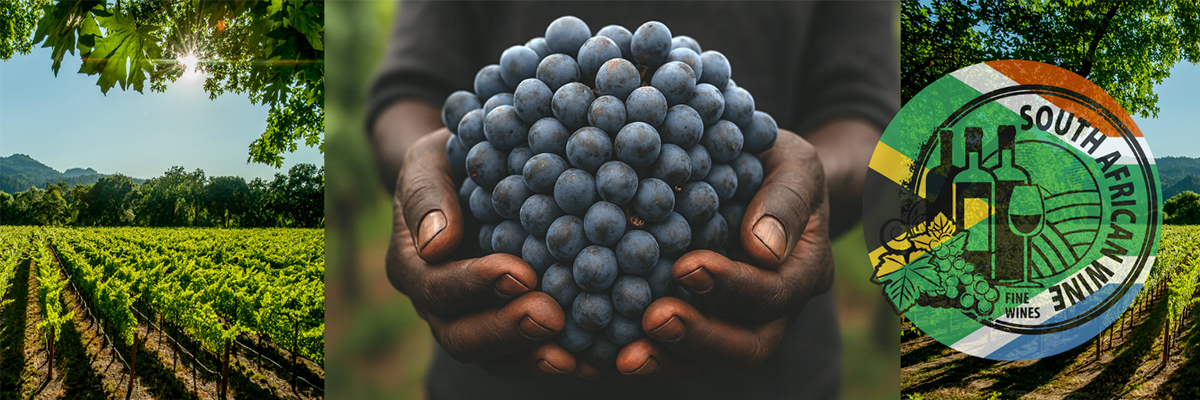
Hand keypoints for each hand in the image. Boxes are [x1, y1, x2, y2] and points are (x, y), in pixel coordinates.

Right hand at [385, 128, 575, 375]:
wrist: (474, 172)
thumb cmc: (450, 159)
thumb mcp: (430, 161)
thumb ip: (427, 195)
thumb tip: (436, 243)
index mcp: (412, 264)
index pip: (435, 286)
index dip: (474, 285)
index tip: (519, 274)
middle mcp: (437, 304)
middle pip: (461, 336)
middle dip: (506, 330)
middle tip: (551, 317)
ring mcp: (473, 321)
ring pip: (494, 357)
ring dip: (533, 357)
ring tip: (575, 355)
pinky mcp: (509, 327)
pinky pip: (528, 356)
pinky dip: (559, 360)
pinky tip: (596, 360)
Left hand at [611, 130, 834, 376]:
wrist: (755, 174)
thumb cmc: (774, 163)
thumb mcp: (792, 166)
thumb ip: (785, 202)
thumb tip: (763, 250)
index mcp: (803, 271)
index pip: (774, 294)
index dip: (733, 287)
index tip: (687, 267)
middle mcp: (773, 310)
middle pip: (746, 347)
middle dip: (699, 338)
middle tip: (654, 320)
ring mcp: (733, 322)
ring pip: (704, 360)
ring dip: (663, 358)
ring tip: (622, 355)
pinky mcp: (693, 322)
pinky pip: (665, 351)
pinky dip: (628, 355)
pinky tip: (591, 358)